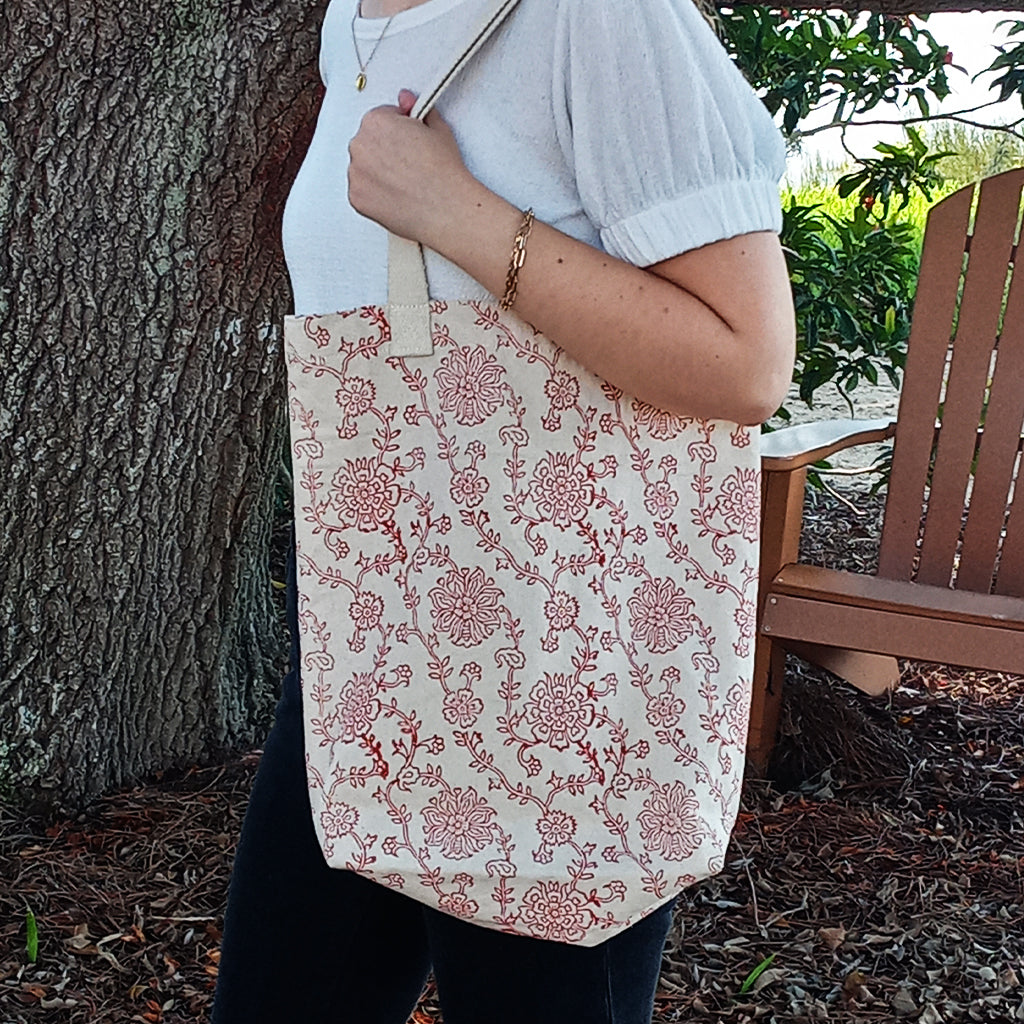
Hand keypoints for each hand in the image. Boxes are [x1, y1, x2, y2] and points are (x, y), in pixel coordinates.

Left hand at [347, 90, 479, 248]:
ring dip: (378, 172)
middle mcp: (360, 145)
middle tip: (409, 162)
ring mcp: (355, 173)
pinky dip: (375, 193)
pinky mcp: (356, 198)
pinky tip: (396, 194)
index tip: (408, 140)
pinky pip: (362, 191)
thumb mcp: (437, 129)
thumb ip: (416, 110)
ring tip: (404, 181)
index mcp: (376, 121)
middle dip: (385, 150)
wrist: (445, 208)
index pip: (380, 118)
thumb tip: (407, 100)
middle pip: (368, 143)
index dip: (398, 129)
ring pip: (363, 167)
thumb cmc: (442, 172)